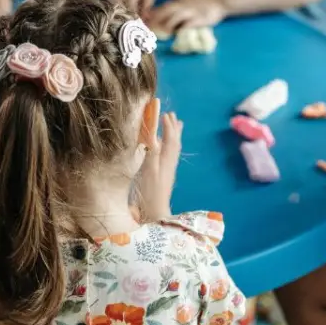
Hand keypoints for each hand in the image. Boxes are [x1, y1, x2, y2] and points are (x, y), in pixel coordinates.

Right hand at [138, 105, 182, 220]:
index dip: (168, 126)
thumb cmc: (150, 192)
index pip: (170, 139)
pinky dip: (168, 145)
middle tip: (172, 115)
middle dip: (173, 128)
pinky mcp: (164, 174)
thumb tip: (154, 135)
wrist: (155, 212)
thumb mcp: (149, 170)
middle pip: (174, 142)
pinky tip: (163, 146)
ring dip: (173, 135)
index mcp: (166, 160)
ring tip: (176, 125)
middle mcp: (169, 162)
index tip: (165, 113)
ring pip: (173, 148)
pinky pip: (169, 154)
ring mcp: (168, 169)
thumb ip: (152, 152)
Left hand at [147, 0, 226, 35]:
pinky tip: (176, 36)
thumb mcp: (186, 0)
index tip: (142, 24)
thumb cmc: (204, 1)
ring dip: (165, 27)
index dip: (151, 17)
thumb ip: (175, 7)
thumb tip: (161, 13)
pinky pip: (187, 25)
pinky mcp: (198, 19)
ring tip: (161, 35)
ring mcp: (190, 12)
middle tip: (147, 31)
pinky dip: (180, 31)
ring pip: (173, 19)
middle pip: (163, 13)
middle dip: (154, 22)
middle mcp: (182, 6)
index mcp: (178, 2)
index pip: (161, 8)